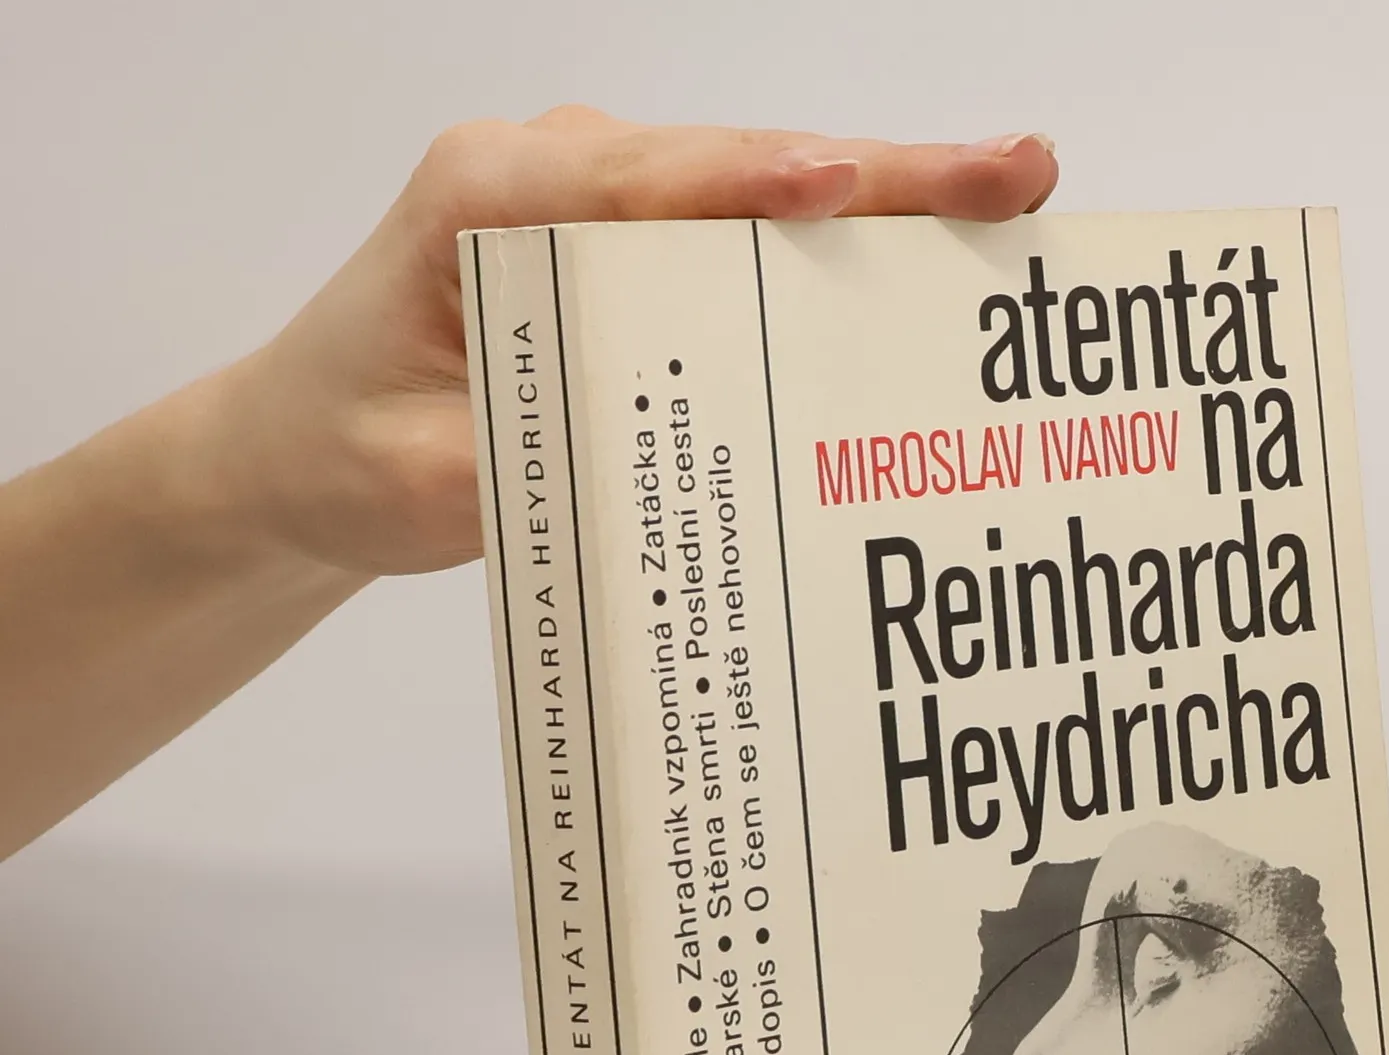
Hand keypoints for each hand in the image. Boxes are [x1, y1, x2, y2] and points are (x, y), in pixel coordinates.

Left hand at [214, 113, 1059, 577]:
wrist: (301, 449)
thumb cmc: (349, 446)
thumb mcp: (426, 479)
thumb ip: (530, 464)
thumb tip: (658, 473)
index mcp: (489, 200)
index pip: (649, 181)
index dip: (764, 184)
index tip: (853, 188)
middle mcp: (551, 176)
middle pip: (738, 166)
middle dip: (882, 178)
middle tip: (1012, 177)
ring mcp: (596, 206)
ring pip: (756, 192)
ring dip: (880, 206)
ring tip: (1001, 210)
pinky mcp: (623, 249)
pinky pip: (739, 236)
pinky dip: (831, 250)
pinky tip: (917, 266)